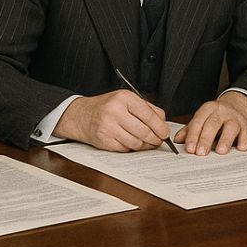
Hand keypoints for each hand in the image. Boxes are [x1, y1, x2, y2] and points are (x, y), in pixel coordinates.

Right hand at [55, 91, 170, 151]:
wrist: (81, 115)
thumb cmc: (107, 107)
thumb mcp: (126, 99)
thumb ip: (147, 108)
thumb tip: (163, 122)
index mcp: (124, 98)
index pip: (149, 115)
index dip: (160, 127)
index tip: (165, 133)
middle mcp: (115, 111)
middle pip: (144, 132)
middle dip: (154, 139)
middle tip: (158, 140)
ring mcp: (108, 126)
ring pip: (136, 143)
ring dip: (143, 145)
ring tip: (144, 142)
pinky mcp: (103, 140)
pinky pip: (125, 149)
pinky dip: (130, 148)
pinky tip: (130, 142)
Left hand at [175, 91, 246, 155]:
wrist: (238, 104)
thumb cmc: (217, 115)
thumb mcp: (202, 118)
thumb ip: (190, 129)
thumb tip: (177, 140)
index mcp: (208, 109)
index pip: (198, 122)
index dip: (193, 135)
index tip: (189, 148)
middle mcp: (221, 112)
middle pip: (213, 124)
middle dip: (206, 139)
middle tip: (200, 153)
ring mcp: (234, 118)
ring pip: (230, 127)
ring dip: (225, 140)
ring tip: (220, 152)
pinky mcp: (246, 125)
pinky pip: (246, 132)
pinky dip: (244, 140)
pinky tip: (240, 148)